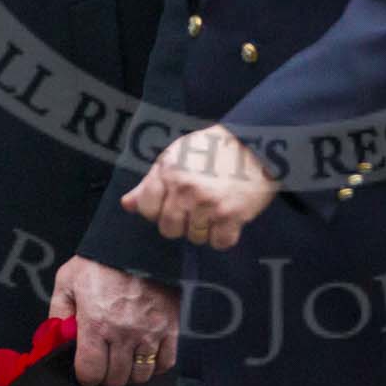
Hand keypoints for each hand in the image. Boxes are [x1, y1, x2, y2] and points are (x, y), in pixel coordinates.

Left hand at [47, 256, 177, 385]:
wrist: (138, 239)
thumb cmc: (100, 260)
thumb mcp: (68, 280)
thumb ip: (58, 313)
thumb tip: (57, 341)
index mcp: (95, 323)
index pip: (90, 373)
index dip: (85, 375)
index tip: (86, 367)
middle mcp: (124, 332)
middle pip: (115, 378)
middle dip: (106, 374)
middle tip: (105, 360)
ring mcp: (150, 331)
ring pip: (140, 374)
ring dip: (130, 371)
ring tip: (124, 356)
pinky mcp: (171, 326)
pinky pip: (166, 362)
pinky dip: (155, 364)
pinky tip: (145, 354)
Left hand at [121, 124, 279, 250]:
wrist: (257, 142)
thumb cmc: (215, 148)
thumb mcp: (177, 155)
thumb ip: (151, 181)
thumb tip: (127, 204)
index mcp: (169, 171)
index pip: (147, 210)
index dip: (159, 210)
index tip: (173, 202)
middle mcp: (186, 188)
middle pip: (169, 229)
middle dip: (182, 223)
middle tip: (198, 206)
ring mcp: (208, 204)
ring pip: (196, 238)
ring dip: (206, 228)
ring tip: (216, 206)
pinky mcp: (231, 215)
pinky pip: (220, 243)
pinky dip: (225, 235)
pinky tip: (229, 217)